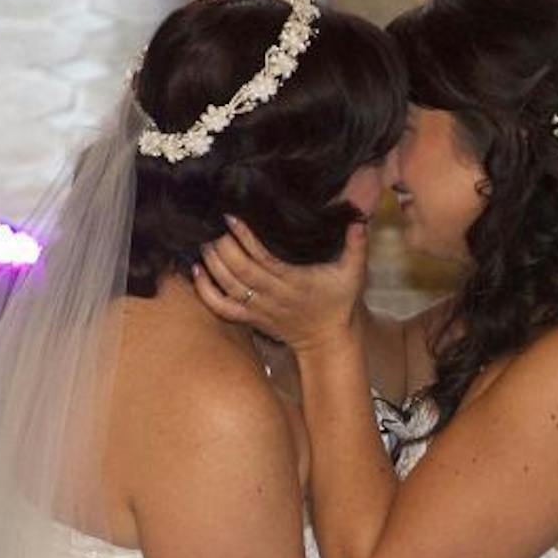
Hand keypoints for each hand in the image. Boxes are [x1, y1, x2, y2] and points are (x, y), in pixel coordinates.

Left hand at [191, 214, 368, 354]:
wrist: (327, 340)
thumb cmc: (338, 302)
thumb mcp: (353, 274)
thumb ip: (357, 246)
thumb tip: (359, 218)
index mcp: (295, 281)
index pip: (263, 257)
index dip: (244, 237)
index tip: (231, 216)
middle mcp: (273, 295)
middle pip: (239, 269)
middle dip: (222, 246)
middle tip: (214, 226)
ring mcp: (259, 309)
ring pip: (227, 285)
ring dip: (212, 263)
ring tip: (205, 241)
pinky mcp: (251, 318)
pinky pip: (222, 308)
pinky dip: (205, 292)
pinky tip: (197, 272)